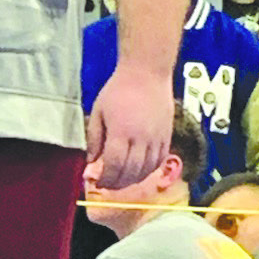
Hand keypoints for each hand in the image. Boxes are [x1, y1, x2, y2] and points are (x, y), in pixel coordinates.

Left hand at [86, 64, 171, 189]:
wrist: (147, 73)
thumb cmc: (118, 90)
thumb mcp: (98, 111)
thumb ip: (94, 138)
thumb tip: (91, 161)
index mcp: (121, 132)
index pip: (114, 166)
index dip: (105, 179)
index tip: (98, 182)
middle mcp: (141, 139)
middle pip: (130, 172)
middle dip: (117, 183)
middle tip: (108, 185)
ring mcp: (156, 138)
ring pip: (146, 170)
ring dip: (133, 180)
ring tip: (122, 180)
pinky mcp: (167, 136)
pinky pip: (159, 161)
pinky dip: (149, 171)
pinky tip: (139, 170)